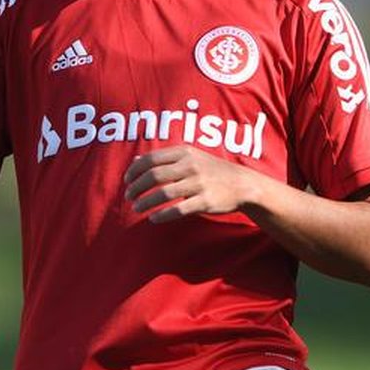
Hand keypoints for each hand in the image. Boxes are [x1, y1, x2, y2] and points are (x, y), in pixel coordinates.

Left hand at [123, 146, 258, 223]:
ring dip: (145, 202)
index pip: (151, 159)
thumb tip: (136, 160)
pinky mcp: (205, 201)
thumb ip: (163, 158)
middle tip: (128, 197)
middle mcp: (190, 165)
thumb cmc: (210, 170)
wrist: (242, 184)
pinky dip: (162, 215)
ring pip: (164, 193)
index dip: (134, 170)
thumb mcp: (189, 156)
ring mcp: (199, 183)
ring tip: (136, 208)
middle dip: (136, 187)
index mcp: (184, 152)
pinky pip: (178, 209)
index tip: (126, 181)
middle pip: (154, 175)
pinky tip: (153, 218)